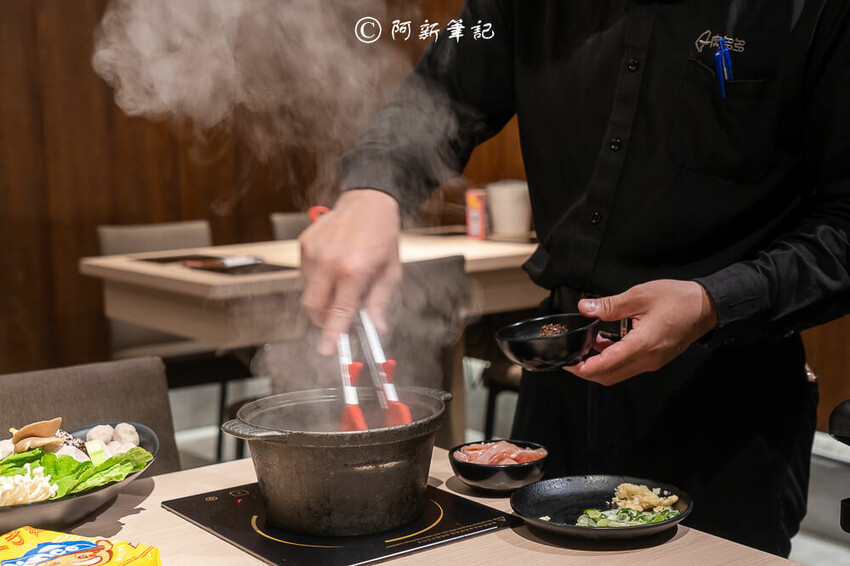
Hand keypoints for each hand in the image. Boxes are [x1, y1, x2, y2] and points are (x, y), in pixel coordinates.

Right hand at [299, 189, 401, 354]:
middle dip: (322, 318)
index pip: (339, 312)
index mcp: (353, 270)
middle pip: (313, 307)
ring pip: (307, 291)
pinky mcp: (304, 244)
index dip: (332, 334)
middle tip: (336, 316)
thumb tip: (376, 326)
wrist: (368, 200)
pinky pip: (304, 273)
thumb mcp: (390, 270)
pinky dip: (316, 279)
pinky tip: (332, 267)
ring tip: (340, 281)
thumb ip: (380, 301)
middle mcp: (329, 261)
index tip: (327, 349)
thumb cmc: (382, 234)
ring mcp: (314, 251)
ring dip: (320, 296)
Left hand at [564, 280, 716, 385]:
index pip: (605, 366)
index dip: (581, 367)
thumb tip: (585, 308)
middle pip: (608, 376)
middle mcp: (648, 360)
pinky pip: (628, 366)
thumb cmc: (677, 298)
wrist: (707, 307)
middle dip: (585, 370)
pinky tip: (603, 343)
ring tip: (583, 348)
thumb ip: (610, 305)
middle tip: (569, 356)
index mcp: (643, 345)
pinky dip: (612, 360)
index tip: (565, 361)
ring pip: (617, 373)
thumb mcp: (640, 295)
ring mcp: (652, 362)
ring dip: (598, 366)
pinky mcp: (655, 360)